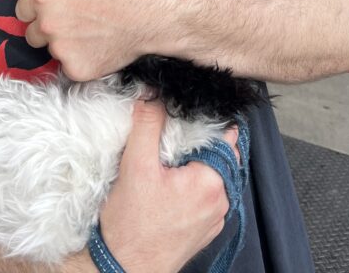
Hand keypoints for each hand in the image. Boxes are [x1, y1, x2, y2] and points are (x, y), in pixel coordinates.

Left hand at [17, 0, 154, 79]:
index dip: (37, 11)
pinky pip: (71, 68)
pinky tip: (100, 47)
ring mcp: (60, 49)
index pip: (21, 10)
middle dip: (48, 30)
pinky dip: (83, 61)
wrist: (148, 9)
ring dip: (66, 46)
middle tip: (75, 24)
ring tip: (93, 33)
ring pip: (53, 51)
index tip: (53, 11)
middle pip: (32, 34)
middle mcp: (47, 24)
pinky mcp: (76, 70)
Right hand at [99, 101, 237, 272]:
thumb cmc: (131, 225)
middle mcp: (221, 201)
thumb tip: (154, 93)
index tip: (191, 108)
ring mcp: (213, 218)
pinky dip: (190, 183)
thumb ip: (148, 124)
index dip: (208, 119)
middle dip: (198, 141)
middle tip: (173, 132)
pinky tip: (167, 181)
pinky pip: (204, 195)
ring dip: (194, 162)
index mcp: (212, 182)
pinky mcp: (202, 230)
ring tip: (166, 157)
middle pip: (218, 155)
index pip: (225, 138)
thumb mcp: (136, 164)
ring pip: (211, 175)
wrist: (123, 269)